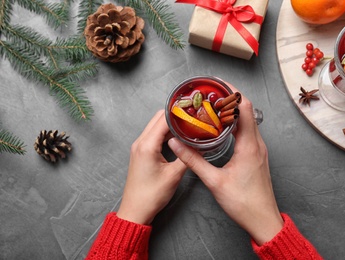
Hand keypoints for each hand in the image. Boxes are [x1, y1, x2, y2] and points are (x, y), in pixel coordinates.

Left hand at [117, 110, 186, 224]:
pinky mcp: (140, 152)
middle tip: (193, 116)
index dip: (179, 113)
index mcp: (147, 145)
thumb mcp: (174, 175)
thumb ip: (187, 156)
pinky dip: (164, 132)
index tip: (194, 111)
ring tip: (188, 124)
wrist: (136, 210)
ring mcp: (139, 147)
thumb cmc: (152, 195)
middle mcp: (140, 142)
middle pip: (158, 118)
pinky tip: (177, 136)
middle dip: (175, 115)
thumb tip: (200, 144)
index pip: (164, 119)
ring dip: (170, 123)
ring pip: (155, 125)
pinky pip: (153, 135)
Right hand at [168, 87, 282, 244]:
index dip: (232, 92)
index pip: (245, 108)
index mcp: (249, 145)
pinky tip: (222, 128)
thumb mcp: (214, 181)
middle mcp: (257, 144)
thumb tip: (177, 144)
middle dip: (229, 98)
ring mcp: (259, 150)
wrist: (263, 220)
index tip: (217, 84)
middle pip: (247, 110)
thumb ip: (194, 160)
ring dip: (233, 111)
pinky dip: (236, 124)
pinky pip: (248, 132)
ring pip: (248, 121)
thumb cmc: (243, 203)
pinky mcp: (256, 156)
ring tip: (214, 106)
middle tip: (210, 93)